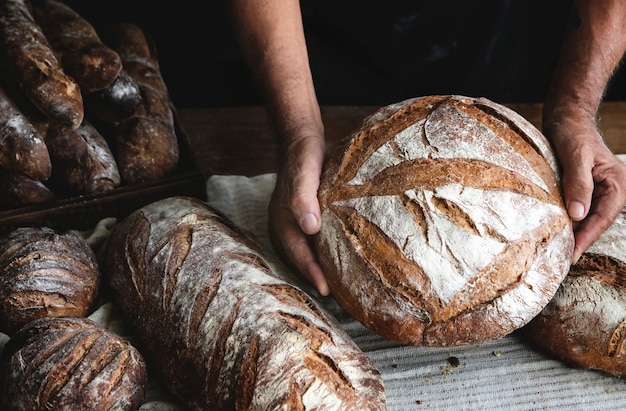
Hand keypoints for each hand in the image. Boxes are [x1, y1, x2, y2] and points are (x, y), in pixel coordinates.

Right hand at [268, 132, 329, 295]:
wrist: (303, 142)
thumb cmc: (303, 157)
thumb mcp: (304, 173)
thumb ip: (303, 199)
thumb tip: (310, 228)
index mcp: (281, 220)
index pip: (297, 253)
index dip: (312, 272)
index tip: (327, 289)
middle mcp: (286, 226)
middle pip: (299, 258)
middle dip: (316, 277)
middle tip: (338, 296)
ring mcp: (295, 224)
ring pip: (306, 253)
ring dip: (320, 268)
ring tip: (340, 285)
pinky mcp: (307, 219)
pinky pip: (314, 243)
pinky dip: (325, 254)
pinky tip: (341, 260)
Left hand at [544, 113, 625, 262]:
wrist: (565, 117)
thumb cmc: (572, 131)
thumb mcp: (575, 155)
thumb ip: (578, 183)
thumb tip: (578, 214)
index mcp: (616, 182)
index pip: (603, 216)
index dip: (587, 237)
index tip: (572, 253)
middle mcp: (610, 189)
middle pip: (596, 221)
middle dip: (580, 240)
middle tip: (561, 259)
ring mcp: (596, 190)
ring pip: (586, 218)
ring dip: (573, 233)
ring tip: (556, 251)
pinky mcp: (582, 189)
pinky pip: (577, 209)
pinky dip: (567, 221)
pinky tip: (554, 231)